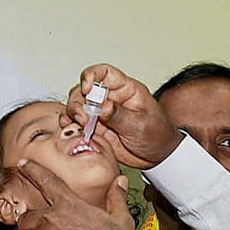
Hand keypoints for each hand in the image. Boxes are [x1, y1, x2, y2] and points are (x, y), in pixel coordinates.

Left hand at [0, 160, 134, 229]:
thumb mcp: (121, 219)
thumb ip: (116, 198)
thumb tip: (120, 181)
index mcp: (69, 205)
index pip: (47, 181)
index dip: (33, 171)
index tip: (24, 165)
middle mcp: (49, 219)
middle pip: (30, 212)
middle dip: (32, 216)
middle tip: (37, 220)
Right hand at [62, 64, 184, 168]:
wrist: (158, 156)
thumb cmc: (157, 135)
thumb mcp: (141, 125)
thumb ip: (120, 116)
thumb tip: (103, 107)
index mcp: (125, 89)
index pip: (104, 72)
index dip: (90, 76)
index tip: (86, 89)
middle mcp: (110, 98)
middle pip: (84, 89)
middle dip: (78, 100)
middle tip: (82, 117)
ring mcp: (101, 113)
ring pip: (78, 105)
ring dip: (73, 113)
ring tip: (79, 125)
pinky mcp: (96, 128)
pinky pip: (78, 123)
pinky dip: (72, 125)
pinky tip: (73, 130)